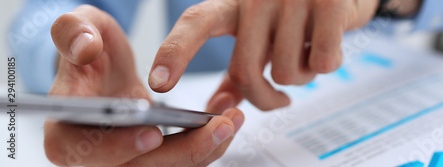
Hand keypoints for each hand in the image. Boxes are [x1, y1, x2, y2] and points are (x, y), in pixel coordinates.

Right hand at [47, 5, 243, 165]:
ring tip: (232, 121)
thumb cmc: (89, 49)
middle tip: (218, 127)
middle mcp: (95, 153)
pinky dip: (205, 145)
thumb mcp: (79, 29)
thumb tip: (84, 46)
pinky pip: (180, 159)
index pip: (80, 151)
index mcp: (64, 129)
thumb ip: (75, 33)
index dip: (116, 148)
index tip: (152, 133)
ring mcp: (125, 157)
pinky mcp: (149, 155)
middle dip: (182, 152)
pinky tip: (226, 121)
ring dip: (203, 150)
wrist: (104, 66)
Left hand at [148, 0, 378, 109]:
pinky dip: (327, 65)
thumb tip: (218, 107)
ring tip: (307, 54)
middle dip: (265, 98)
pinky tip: (329, 47)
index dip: (175, 52)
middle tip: (281, 98)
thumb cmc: (296, 16)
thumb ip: (240, 71)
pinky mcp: (329, 5)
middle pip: (244, 72)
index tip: (159, 83)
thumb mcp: (261, 37)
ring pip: (285, 74)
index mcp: (234, 3)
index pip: (196, 23)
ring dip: (301, 78)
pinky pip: (320, 63)